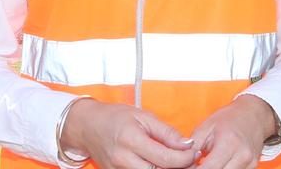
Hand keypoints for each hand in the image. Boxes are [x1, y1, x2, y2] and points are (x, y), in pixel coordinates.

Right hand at [60, 98, 196, 168]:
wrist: (87, 126)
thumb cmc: (114, 117)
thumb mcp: (143, 116)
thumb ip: (166, 132)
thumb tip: (187, 144)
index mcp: (131, 140)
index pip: (166, 158)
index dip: (185, 158)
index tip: (193, 152)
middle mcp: (123, 159)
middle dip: (177, 167)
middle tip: (186, 159)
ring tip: (172, 161)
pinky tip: (158, 164)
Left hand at [189, 95, 275, 168]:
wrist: (254, 115)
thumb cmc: (228, 119)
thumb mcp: (206, 127)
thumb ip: (192, 147)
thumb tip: (182, 164)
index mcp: (229, 143)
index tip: (186, 167)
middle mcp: (242, 156)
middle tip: (194, 166)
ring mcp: (250, 164)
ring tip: (205, 164)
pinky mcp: (253, 168)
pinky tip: (216, 165)